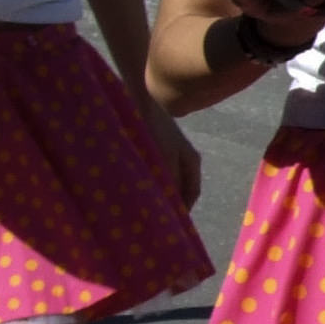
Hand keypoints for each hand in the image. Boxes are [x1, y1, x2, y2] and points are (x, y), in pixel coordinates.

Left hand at [134, 94, 201, 208]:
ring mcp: (168, 153)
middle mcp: (182, 159)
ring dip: (156, 190)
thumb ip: (168, 182)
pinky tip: (132, 183)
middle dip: (168, 201)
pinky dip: (146, 179)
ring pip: (165, 179)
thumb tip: (170, 206)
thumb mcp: (164, 158)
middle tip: (153, 215)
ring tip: (141, 201)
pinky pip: (153, 170)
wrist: (140, 99)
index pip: (191, 193)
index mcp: (191, 163)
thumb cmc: (156, 129)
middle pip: (178, 187)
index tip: (169, 224)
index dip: (182, 210)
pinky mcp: (153, 147)